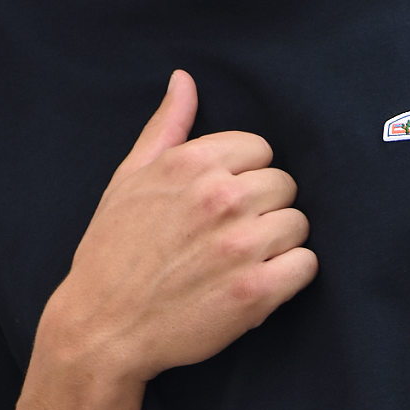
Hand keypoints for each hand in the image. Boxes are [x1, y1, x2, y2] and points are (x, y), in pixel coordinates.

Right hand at [46, 69, 317, 381]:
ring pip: (299, 225)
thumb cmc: (112, 254)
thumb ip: (164, 129)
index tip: (223, 207)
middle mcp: (220, 197)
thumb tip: (184, 81)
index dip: (246, 178)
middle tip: (231, 240)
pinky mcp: (255, 291)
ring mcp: (240, 244)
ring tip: (243, 264)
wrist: (103, 328)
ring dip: (279, 246)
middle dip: (264, 211)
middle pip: (284, 186)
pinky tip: (261, 286)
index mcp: (191, 164)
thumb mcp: (128, 180)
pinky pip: (306, 265)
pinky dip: (290, 277)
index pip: (260, 149)